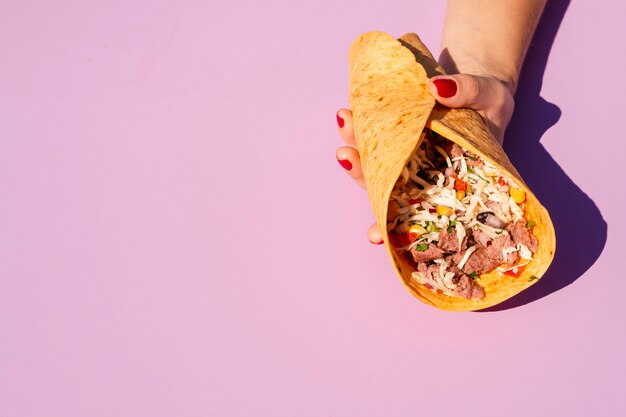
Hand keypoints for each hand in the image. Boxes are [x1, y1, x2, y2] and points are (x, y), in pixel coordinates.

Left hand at [336, 74, 513, 243]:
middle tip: (345, 156)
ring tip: (345, 120)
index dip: (396, 227)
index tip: (373, 236)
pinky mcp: (395, 133)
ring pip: (375, 163)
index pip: (421, 213)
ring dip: (355, 148)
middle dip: (362, 176)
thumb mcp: (490, 96)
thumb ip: (470, 92)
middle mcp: (423, 175)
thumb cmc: (489, 101)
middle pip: (387, 188)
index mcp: (449, 182)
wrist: (476, 82)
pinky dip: (358, 127)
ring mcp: (406, 155)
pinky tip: (347, 113)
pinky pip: (373, 136)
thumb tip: (439, 87)